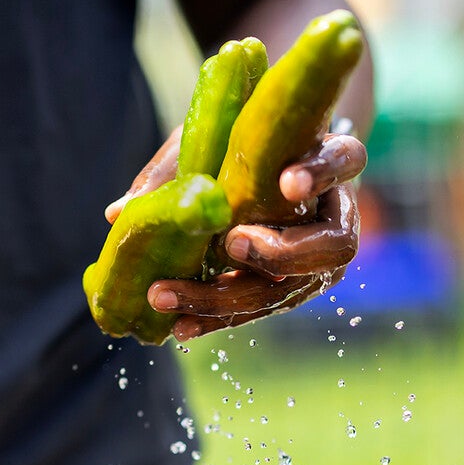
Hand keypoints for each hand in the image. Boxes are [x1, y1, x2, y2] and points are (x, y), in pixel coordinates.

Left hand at [145, 131, 365, 340]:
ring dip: (229, 297)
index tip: (287, 182)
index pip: (345, 160)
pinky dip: (217, 318)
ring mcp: (319, 260)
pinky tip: (179, 326)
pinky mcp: (293, 289)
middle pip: (334, 246)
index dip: (320, 173)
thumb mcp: (210, 138)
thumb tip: (118, 213)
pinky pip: (259, 308)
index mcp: (330, 159)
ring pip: (291, 288)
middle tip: (232, 243)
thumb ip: (173, 168)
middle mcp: (338, 215)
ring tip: (171, 297)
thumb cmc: (241, 141)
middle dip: (282, 253)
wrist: (262, 170)